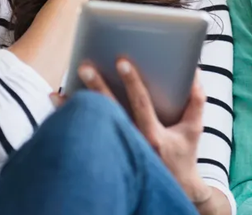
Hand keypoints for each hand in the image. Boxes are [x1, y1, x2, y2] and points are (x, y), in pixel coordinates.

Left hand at [66, 60, 211, 205]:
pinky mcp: (107, 160)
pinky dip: (69, 126)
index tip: (121, 61)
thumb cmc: (184, 155)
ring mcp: (117, 154)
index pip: (141, 103)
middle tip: (84, 67)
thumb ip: (196, 100)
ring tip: (56, 93)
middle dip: (97, 88)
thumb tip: (193, 70)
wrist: (175, 190)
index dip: (132, 82)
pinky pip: (84, 142)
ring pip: (91, 130)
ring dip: (72, 110)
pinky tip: (56, 108)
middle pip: (110, 113)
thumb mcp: (194, 128)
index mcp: (154, 136)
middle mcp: (132, 145)